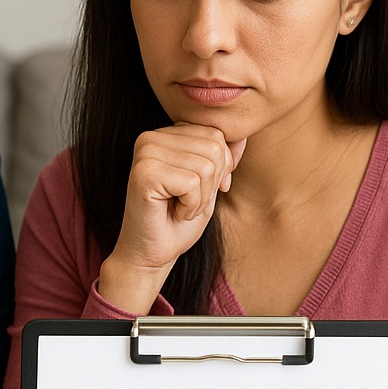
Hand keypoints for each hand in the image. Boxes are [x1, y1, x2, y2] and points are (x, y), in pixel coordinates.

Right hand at [98, 123, 245, 312]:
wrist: (151, 254)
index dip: (219, 169)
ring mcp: (145, 153)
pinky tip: (173, 213)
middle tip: (187, 202)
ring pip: (206, 167)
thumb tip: (243, 137)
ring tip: (180, 208)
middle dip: (211, 184)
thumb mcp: (209, 185)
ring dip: (201, 198)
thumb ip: (222, 158)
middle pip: (214, 148)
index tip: (197, 191)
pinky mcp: (144, 173)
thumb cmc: (178, 221)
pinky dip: (191, 205)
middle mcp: (150, 138)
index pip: (215, 134)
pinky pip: (192, 183)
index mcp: (164, 135)